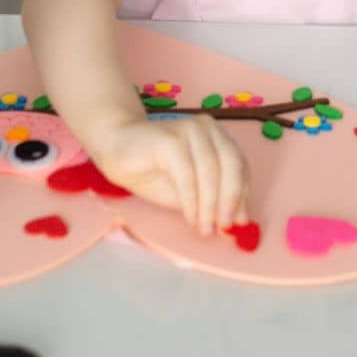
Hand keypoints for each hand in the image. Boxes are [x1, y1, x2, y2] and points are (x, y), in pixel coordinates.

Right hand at [88, 115, 249, 234]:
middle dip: (231, 199)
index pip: (239, 164)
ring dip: (210, 205)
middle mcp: (206, 128)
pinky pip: (187, 173)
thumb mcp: (189, 190)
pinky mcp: (169, 139)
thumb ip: (210, 199)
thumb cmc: (153, 169)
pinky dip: (191, 200)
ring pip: (210, 170)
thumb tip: (235, 221)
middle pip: (231, 164)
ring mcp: (188, 130)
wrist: (115, 148)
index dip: (242, 194)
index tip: (240, 221)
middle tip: (225, 226)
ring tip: (205, 228)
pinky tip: (189, 217)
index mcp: (216, 136)